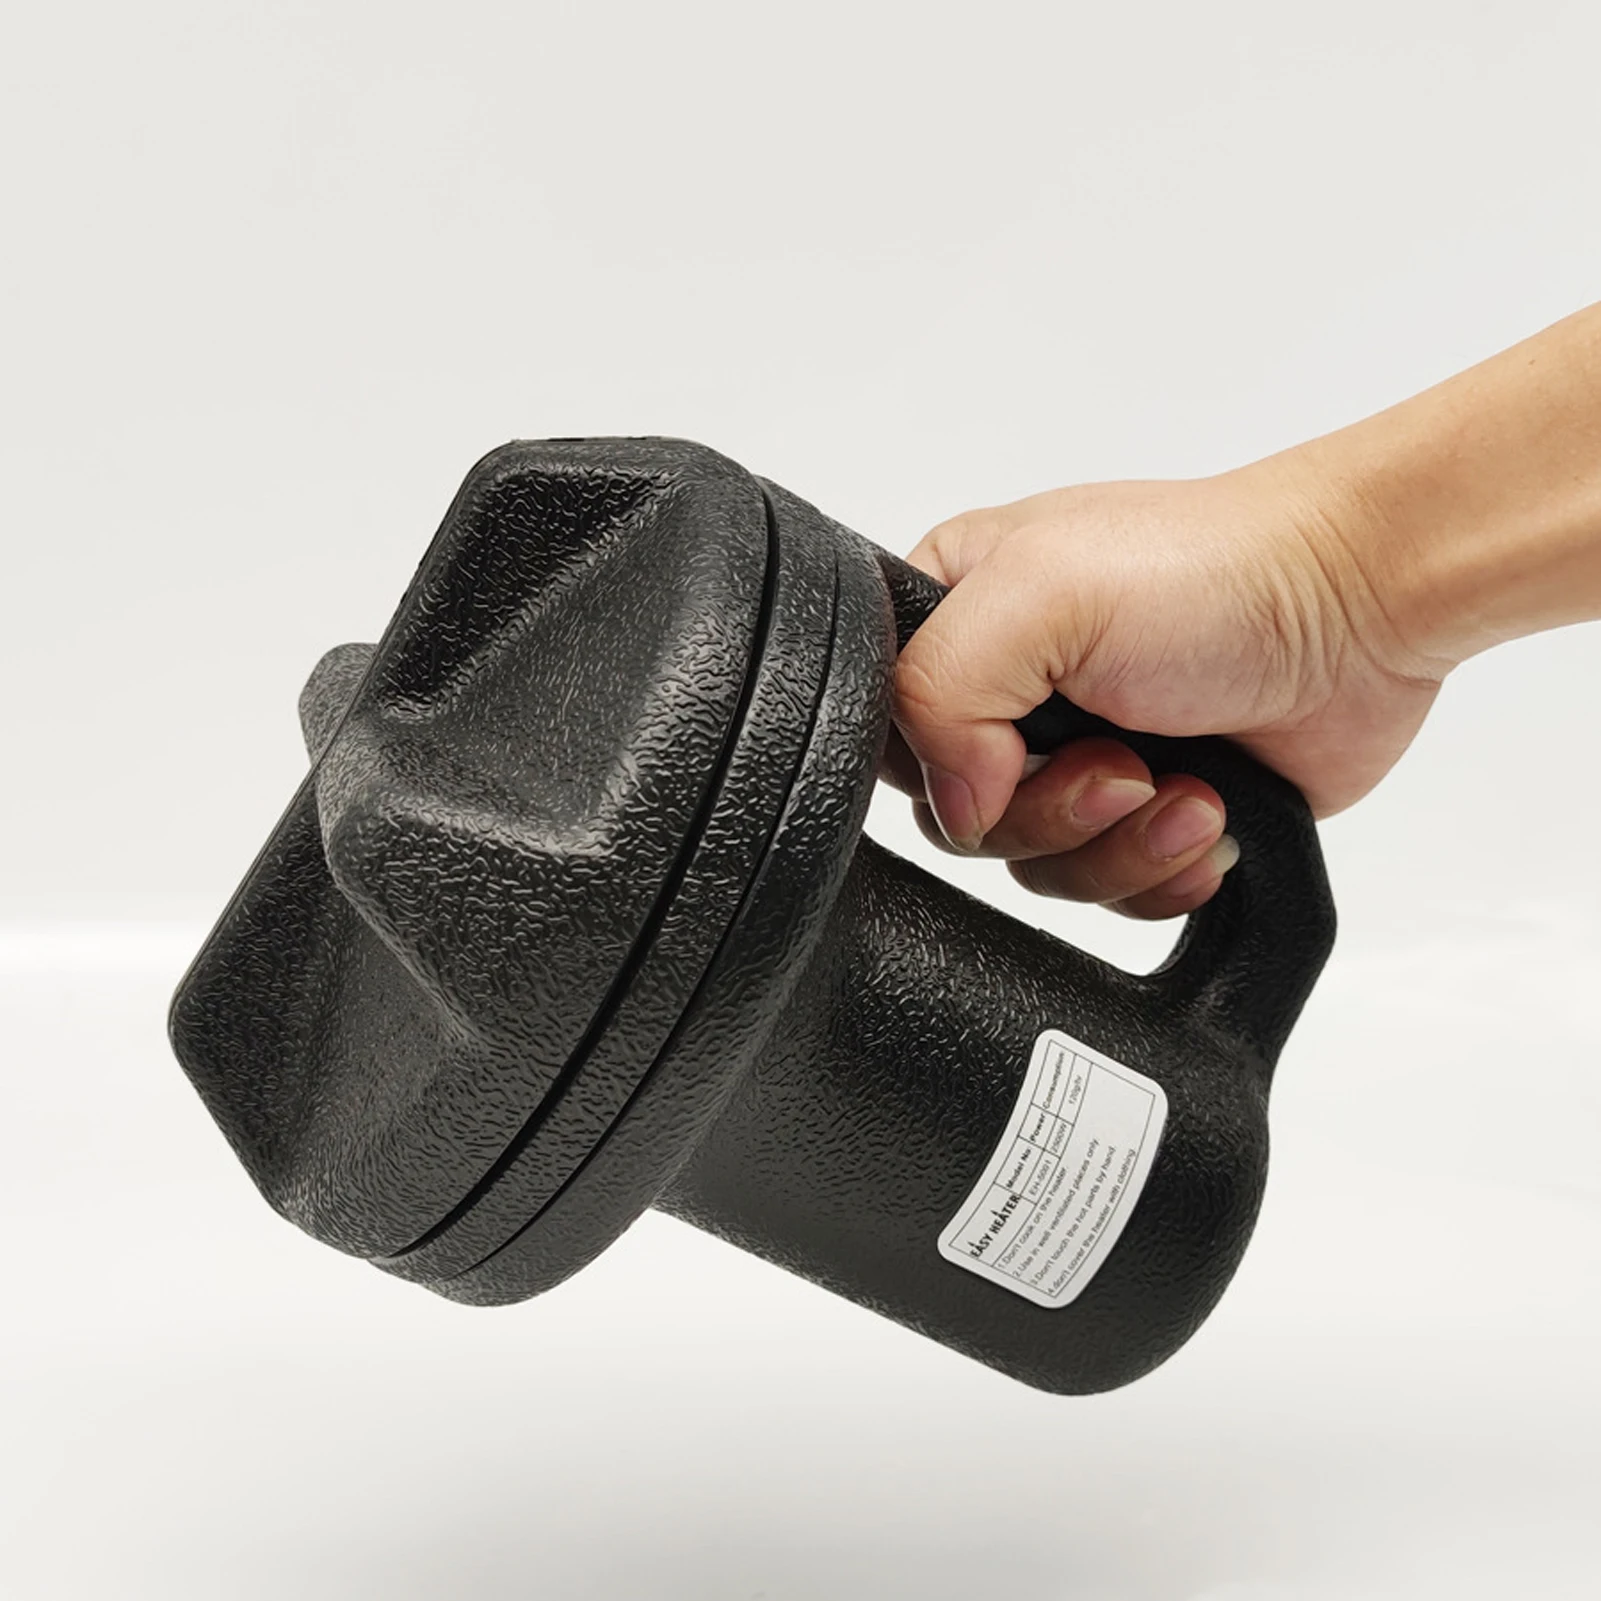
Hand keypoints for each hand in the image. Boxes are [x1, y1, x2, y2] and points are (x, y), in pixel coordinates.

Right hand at [884, 461, 1452, 918]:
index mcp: (958, 617)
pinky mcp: (1144, 812)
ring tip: (1186, 791)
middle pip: (963, 819)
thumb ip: (939, 690)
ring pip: (1035, 867)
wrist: (1359, 604)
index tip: (1016, 753)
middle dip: (1052, 814)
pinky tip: (1206, 818)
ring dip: (1118, 847)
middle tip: (1123, 766)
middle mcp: (1009, 691)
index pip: (889, 732)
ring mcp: (1077, 755)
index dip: (944, 769)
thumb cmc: (1216, 570)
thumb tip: (956, 805)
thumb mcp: (1038, 593)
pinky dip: (1159, 874)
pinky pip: (1109, 894)